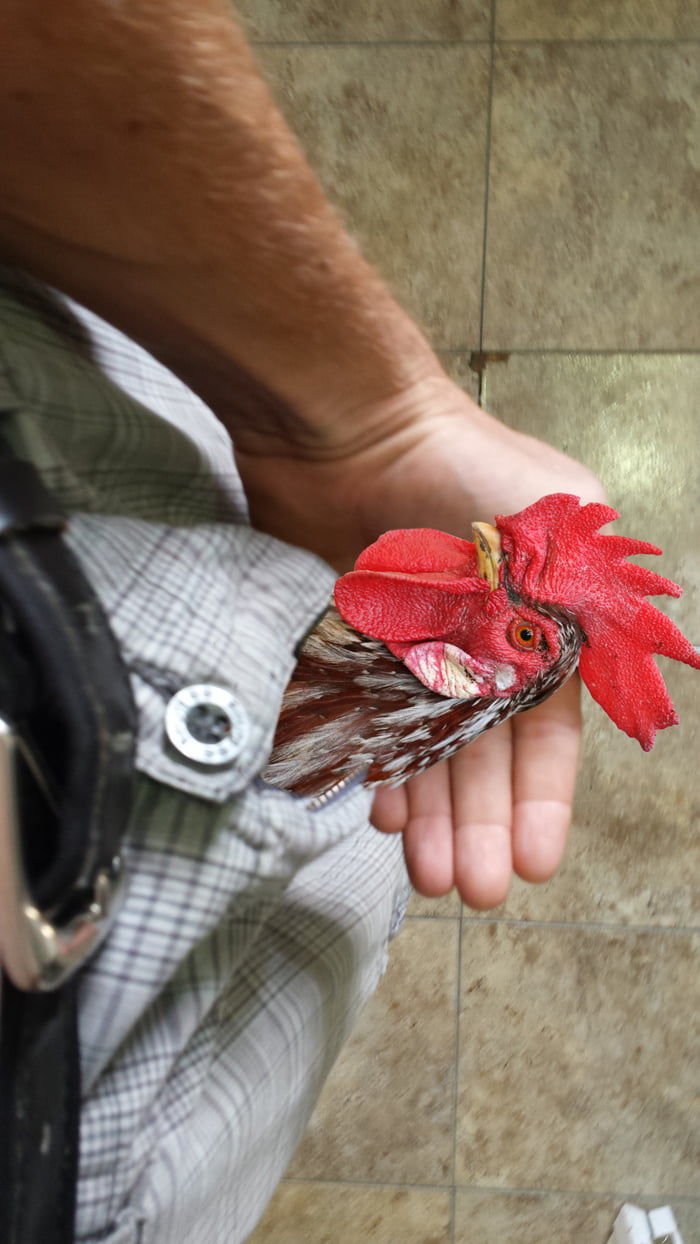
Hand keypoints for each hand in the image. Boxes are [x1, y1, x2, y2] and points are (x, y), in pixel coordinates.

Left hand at [236, 373, 604, 909]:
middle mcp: (484, 642)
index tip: (533, 867)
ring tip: (425, 873)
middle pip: (485, 754)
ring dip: (430, 811)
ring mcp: (416, 643)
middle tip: (472, 891)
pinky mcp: (355, 641)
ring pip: (426, 748)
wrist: (348, 425)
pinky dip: (375, 766)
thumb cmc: (460, 471)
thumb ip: (589, 610)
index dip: (543, 802)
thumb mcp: (555, 535)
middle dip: (482, 824)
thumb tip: (643, 671)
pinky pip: (368, 724)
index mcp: (543, 625)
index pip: (550, 734)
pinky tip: (375, 810)